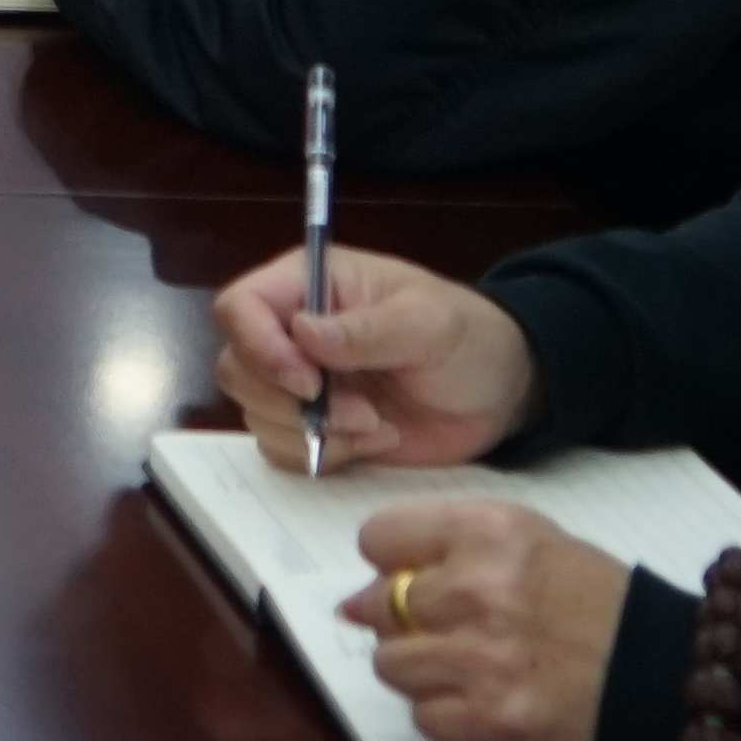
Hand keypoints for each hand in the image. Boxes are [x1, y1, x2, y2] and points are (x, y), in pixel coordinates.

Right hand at [213, 243, 540, 477]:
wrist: (503, 394)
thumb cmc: (469, 339)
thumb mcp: (429, 325)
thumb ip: (368, 330)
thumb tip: (302, 333)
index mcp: (308, 285)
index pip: (240, 306)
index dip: (258, 346)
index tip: (308, 382)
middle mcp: (291, 332)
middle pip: (237, 366)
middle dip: (289, 401)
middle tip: (360, 413)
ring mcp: (300, 383)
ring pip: (254, 412)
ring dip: (312, 432)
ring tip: (376, 426)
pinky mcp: (315, 427)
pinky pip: (281, 448)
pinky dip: (322, 455)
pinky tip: (374, 442)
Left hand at [341, 500, 632, 740]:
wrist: (673, 682)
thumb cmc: (602, 605)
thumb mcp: (535, 545)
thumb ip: (449, 551)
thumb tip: (358, 595)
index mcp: (489, 531)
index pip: (378, 538)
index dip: (392, 562)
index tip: (416, 578)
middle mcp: (477, 589)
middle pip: (377, 605)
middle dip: (402, 621)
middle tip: (450, 632)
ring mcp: (480, 658)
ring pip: (390, 663)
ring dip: (421, 670)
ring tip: (469, 669)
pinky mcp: (491, 720)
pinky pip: (424, 717)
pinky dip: (448, 716)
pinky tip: (487, 704)